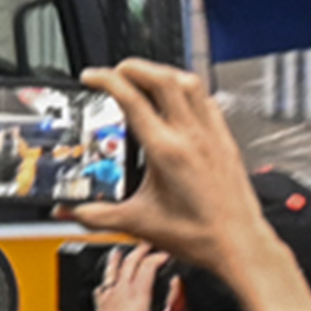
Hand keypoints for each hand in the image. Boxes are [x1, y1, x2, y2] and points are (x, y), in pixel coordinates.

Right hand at [81, 61, 310, 310]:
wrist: (238, 244)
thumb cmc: (201, 235)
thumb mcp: (139, 223)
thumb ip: (98, 216)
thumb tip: (72, 213)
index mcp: (166, 151)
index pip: (132, 99)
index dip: (107, 80)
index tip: (92, 77)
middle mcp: (191, 135)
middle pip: (162, 78)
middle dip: (133, 66)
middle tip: (115, 71)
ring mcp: (211, 134)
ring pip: (188, 82)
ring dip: (162, 72)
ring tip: (145, 76)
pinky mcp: (224, 140)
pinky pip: (207, 100)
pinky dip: (188, 90)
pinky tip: (180, 99)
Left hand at [90, 244, 178, 310]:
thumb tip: (173, 301)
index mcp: (139, 293)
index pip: (149, 264)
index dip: (159, 256)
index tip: (167, 255)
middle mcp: (122, 289)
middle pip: (130, 260)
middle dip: (141, 249)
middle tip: (149, 245)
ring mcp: (109, 294)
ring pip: (113, 269)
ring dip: (119, 257)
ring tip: (120, 251)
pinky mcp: (99, 303)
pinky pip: (102, 285)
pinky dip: (106, 279)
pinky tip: (106, 281)